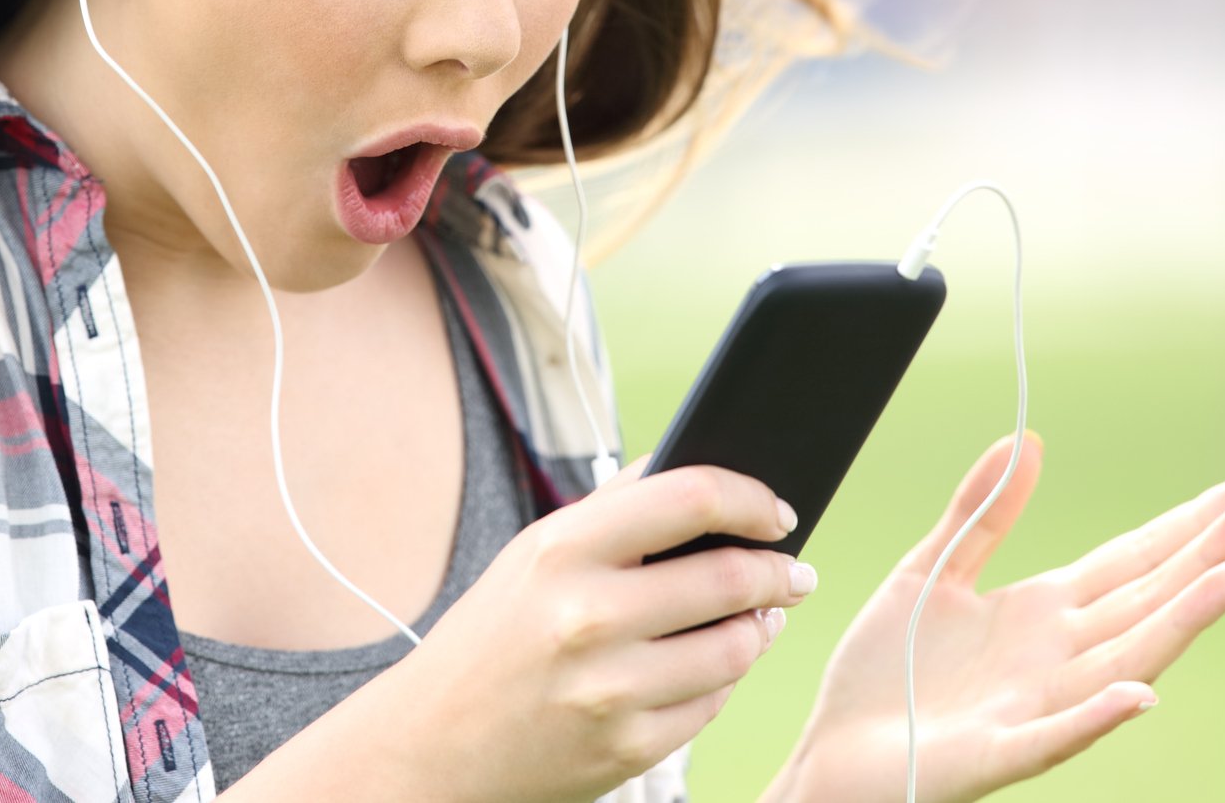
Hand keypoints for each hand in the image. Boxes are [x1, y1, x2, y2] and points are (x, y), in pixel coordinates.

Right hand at [366, 452, 817, 802]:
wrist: (431, 744)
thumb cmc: (494, 636)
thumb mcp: (535, 555)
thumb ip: (615, 510)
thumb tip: (704, 475)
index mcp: (563, 549)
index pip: (690, 498)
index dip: (752, 499)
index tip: (778, 511)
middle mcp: (587, 617)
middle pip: (731, 577)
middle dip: (779, 572)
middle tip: (794, 571)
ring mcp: (608, 689)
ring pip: (736, 647)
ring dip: (760, 629)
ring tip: (758, 618)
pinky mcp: (624, 749)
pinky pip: (711, 705)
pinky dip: (721, 682)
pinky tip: (710, 667)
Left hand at [777, 430, 1224, 802]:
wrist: (834, 754)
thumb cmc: (887, 674)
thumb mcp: (930, 571)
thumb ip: (981, 513)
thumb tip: (1027, 439)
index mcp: (1042, 611)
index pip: (1133, 559)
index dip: (1190, 524)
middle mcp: (1055, 657)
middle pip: (1146, 598)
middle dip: (1207, 555)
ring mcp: (1034, 706)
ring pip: (1122, 660)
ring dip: (1181, 622)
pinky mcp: (996, 752)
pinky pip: (1054, 736)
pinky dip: (1097, 717)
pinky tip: (1139, 694)